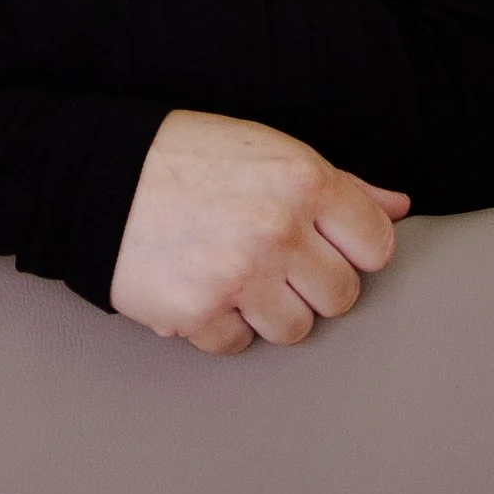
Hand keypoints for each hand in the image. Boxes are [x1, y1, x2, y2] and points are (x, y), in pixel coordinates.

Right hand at [109, 109, 407, 354]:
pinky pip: (238, 344)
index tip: (320, 241)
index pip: (376, 246)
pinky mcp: (199, 314)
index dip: (350, 247)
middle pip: (340, 296)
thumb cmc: (184, 156)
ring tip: (231, 269)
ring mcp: (240, 275)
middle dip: (308, 282)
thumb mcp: (263, 149)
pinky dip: (219, 324)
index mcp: (302, 179)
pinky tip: (197, 284)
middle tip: (267, 254)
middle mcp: (278, 228)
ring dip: (266, 308)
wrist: (94, 174)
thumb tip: (398, 206)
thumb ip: (338, 183)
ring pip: (295, 329)